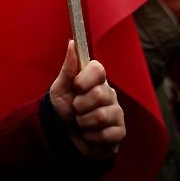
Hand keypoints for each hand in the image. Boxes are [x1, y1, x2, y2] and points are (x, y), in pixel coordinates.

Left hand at [49, 41, 124, 158]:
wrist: (64, 136)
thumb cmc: (62, 108)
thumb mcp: (59, 88)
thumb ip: (68, 67)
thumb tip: (71, 42)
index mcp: (95, 80)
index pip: (98, 69)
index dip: (86, 78)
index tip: (76, 86)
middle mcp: (109, 93)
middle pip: (99, 94)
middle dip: (80, 105)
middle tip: (75, 109)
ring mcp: (117, 113)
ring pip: (102, 116)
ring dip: (84, 123)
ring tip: (81, 123)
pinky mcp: (120, 132)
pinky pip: (106, 135)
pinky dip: (91, 137)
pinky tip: (88, 135)